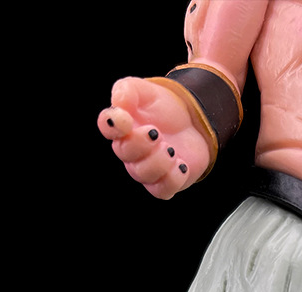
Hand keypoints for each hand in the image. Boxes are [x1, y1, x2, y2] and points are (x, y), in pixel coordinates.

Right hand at [97, 77, 211, 198]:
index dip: (112, 124)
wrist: (193, 123)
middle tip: (157, 133)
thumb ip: (128, 91)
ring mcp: (147, 168)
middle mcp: (131, 151)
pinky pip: (162, 190)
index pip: (107, 126)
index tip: (125, 119)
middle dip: (139, 144)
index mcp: (123, 126)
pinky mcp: (165, 182)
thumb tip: (119, 102)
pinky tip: (182, 165)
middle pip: (124, 153)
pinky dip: (172, 180)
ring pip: (143, 174)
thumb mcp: (147, 91)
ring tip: (172, 150)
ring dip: (158, 162)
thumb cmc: (164, 108)